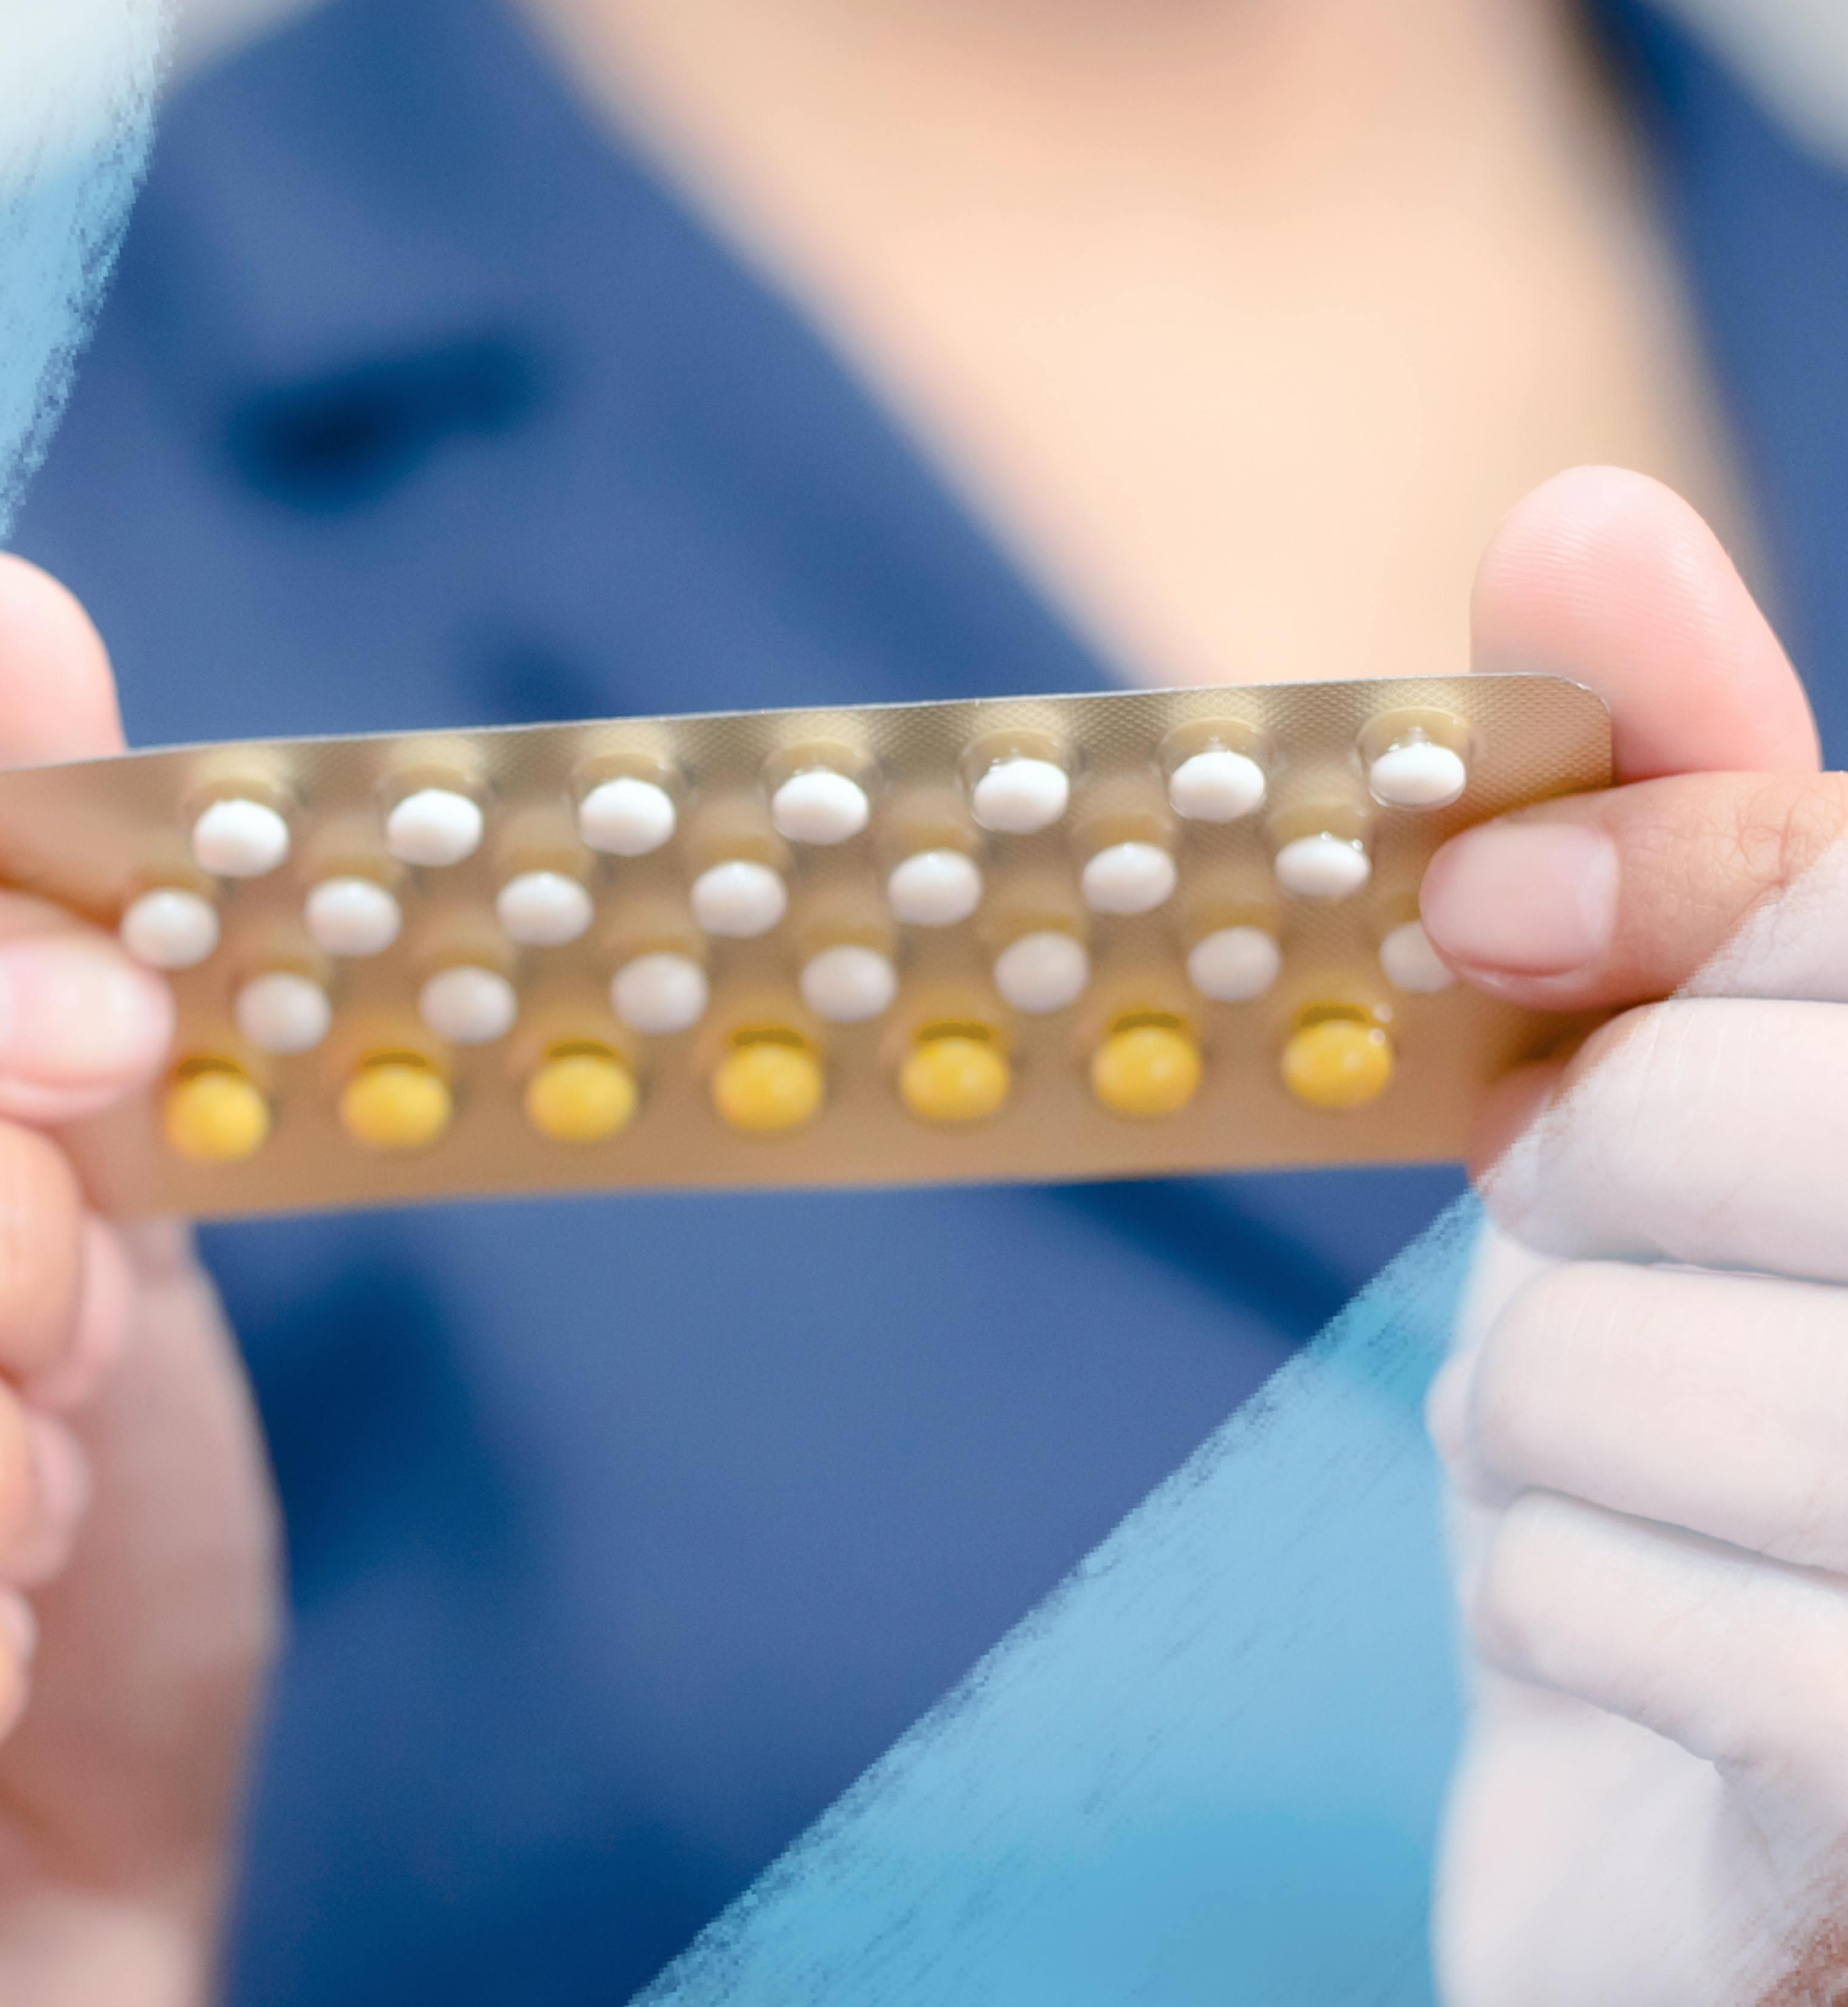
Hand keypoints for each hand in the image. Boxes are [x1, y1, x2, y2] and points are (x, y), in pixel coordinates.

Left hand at [1420, 469, 1847, 2004]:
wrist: (1726, 1817)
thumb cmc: (1719, 1414)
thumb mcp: (1709, 1107)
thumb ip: (1698, 824)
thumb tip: (1576, 518)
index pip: (1844, 894)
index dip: (1658, 877)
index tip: (1485, 902)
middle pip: (1702, 1115)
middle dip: (1575, 1193)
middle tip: (1619, 1267)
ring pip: (1595, 1368)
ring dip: (1537, 1427)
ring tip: (1643, 1487)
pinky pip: (1600, 1602)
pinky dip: (1561, 1607)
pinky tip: (1667, 1660)